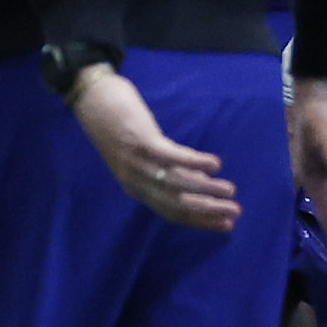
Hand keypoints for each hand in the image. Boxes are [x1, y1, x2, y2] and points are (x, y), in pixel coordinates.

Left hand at [65, 63, 239, 232]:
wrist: (92, 101)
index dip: (200, 221)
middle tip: (235, 212)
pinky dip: (194, 162)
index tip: (226, 225)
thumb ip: (166, 171)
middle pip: (176, 203)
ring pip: (176, 183)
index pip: (171, 212)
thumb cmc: (119, 127)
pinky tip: (214, 164)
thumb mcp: (139, 157)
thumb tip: (201, 183)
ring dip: (206, 189)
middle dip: (208, 210)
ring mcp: (138, 161)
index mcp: (135, 187)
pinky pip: (172, 157)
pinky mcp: (142, 141)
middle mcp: (135, 180)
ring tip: (230, 190)